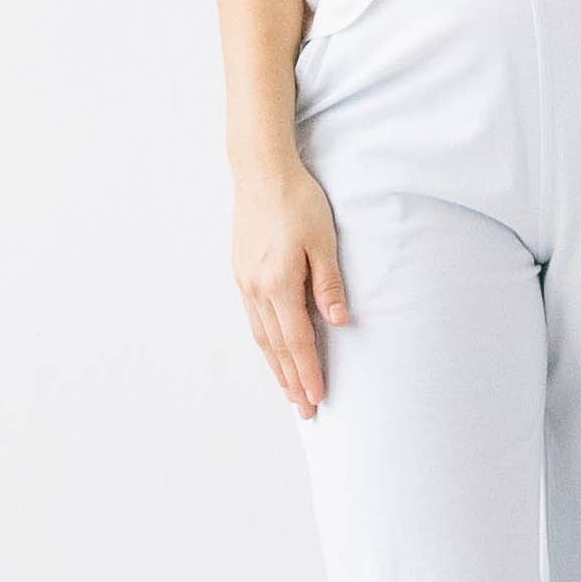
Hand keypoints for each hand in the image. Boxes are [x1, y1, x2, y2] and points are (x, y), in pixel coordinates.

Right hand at [233, 162, 347, 418]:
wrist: (260, 171)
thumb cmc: (297, 201)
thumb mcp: (322, 240)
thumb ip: (328, 283)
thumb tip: (338, 321)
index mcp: (278, 284)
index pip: (297, 341)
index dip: (308, 372)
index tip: (317, 398)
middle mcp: (256, 289)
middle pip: (277, 347)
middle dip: (291, 380)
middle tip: (305, 410)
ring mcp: (245, 282)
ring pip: (262, 336)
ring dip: (277, 366)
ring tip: (289, 390)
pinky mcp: (241, 273)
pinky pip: (254, 319)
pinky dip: (266, 343)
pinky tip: (274, 351)